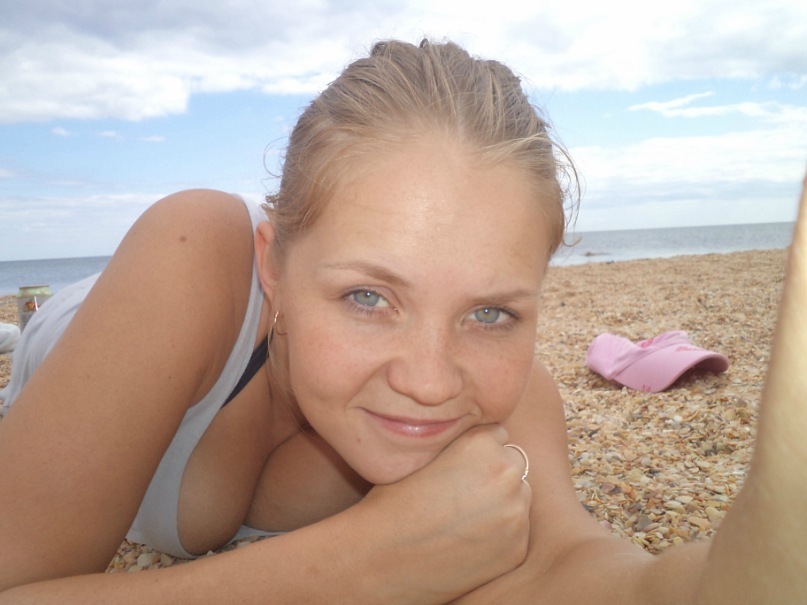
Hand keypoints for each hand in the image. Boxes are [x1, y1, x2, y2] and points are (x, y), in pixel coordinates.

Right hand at [357, 425, 531, 602]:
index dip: (477, 450)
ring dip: (501, 504)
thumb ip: (458, 443)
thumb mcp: (424, 455)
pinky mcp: (517, 549)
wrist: (382, 560)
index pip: (497, 434)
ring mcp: (515, 514)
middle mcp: (506, 474)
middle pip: (514, 463)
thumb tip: (478, 437)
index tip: (460, 465)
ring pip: (519, 498)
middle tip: (463, 492)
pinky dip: (500, 535)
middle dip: (495, 474)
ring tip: (463, 518)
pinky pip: (516, 531)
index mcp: (482, 443)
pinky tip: (467, 541)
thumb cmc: (393, 502)